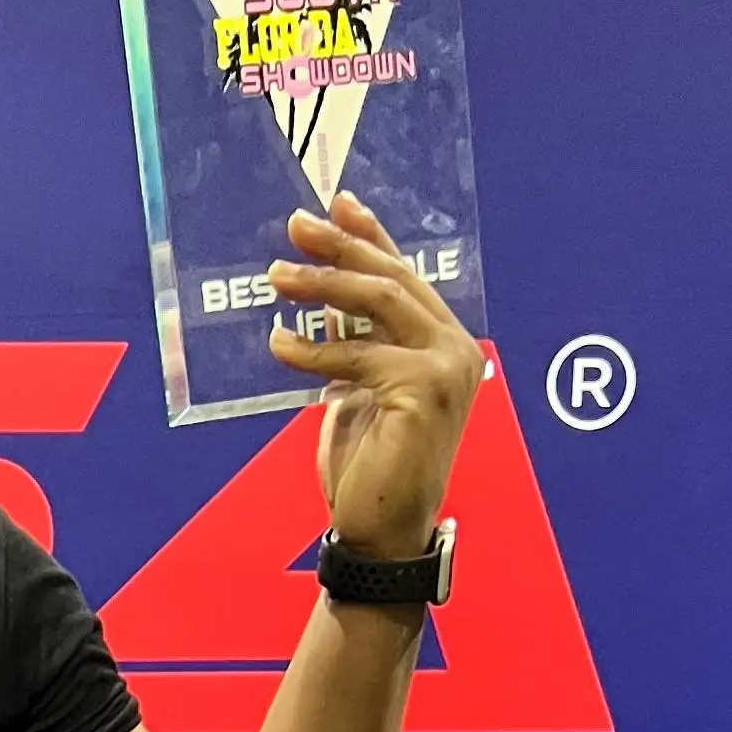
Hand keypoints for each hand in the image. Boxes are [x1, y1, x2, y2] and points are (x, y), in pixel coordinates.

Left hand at [266, 192, 484, 559]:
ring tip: (276, 276)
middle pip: (392, 279)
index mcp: (443, 345)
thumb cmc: (370, 465)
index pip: (405, 277)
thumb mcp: (358, 392)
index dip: (371, 237)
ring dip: (322, 284)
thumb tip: (319, 305)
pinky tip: (279, 345)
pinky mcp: (422, 390)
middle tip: (296, 226)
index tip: (337, 203)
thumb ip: (355, 348)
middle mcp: (455, 350)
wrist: (383, 529)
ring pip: (378, 303)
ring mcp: (446, 368)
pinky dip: (311, 348)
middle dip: (342, 247)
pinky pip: (354, 354)